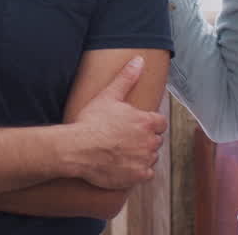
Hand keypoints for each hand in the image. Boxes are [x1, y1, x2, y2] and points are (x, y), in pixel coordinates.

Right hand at [66, 56, 167, 189]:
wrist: (77, 149)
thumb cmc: (91, 122)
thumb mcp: (108, 95)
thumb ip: (127, 78)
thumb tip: (139, 60)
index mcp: (146, 121)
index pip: (160, 123)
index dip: (148, 123)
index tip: (136, 125)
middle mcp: (149, 141)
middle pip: (156, 140)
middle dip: (145, 139)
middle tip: (126, 138)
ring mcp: (144, 160)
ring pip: (151, 157)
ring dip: (142, 155)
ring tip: (123, 151)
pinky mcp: (137, 176)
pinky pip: (146, 174)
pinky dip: (138, 171)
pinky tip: (124, 165)